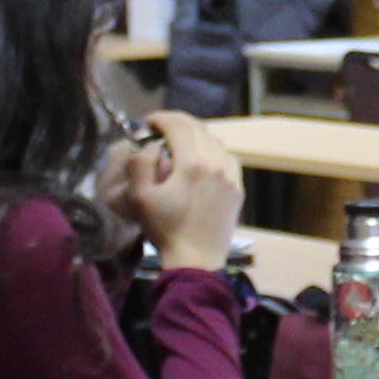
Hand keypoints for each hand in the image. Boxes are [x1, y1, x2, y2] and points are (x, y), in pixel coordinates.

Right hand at [110, 110, 244, 268]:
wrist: (196, 259)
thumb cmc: (166, 229)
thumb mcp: (140, 198)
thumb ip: (140, 164)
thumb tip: (152, 146)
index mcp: (191, 163)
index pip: (178, 126)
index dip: (161, 118)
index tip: (148, 122)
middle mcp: (215, 163)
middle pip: (198, 128)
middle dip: (177, 122)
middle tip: (161, 127)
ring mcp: (230, 175)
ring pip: (214, 140)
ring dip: (196, 135)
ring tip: (180, 141)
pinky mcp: (237, 187)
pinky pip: (227, 156)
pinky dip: (213, 149)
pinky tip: (203, 158)